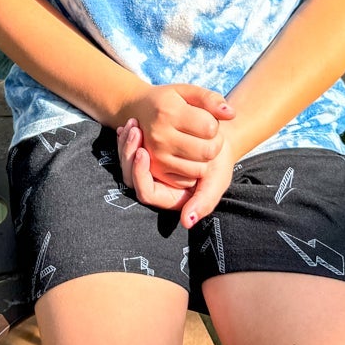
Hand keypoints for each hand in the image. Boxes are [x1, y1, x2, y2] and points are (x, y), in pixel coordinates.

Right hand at [116, 84, 234, 188]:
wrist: (138, 111)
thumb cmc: (168, 101)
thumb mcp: (187, 91)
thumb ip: (211, 99)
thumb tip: (231, 114)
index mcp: (168, 113)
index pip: (210, 128)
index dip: (214, 124)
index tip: (206, 119)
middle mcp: (159, 136)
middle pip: (208, 151)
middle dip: (214, 143)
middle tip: (206, 135)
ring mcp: (156, 156)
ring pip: (200, 169)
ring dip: (204, 159)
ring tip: (196, 145)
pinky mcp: (157, 171)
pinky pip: (188, 180)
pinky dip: (193, 170)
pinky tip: (186, 157)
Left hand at [117, 119, 236, 227]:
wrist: (217, 141)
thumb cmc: (218, 163)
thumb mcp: (217, 181)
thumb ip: (205, 202)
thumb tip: (187, 222)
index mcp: (168, 197)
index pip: (145, 192)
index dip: (141, 174)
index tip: (142, 152)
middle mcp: (155, 184)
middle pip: (130, 176)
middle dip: (128, 154)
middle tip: (134, 131)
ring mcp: (148, 169)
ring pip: (127, 161)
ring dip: (126, 143)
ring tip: (132, 123)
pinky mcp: (146, 153)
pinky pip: (131, 148)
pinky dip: (128, 136)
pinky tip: (132, 122)